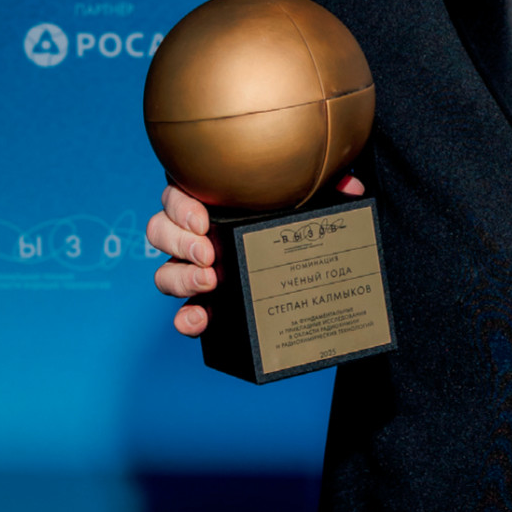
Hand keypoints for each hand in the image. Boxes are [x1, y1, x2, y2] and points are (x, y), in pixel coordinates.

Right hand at [147, 175, 365, 336]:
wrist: (307, 273)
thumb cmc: (296, 223)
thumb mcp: (309, 203)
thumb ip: (327, 191)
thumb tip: (351, 190)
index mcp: (212, 204)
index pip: (177, 195)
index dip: (181, 206)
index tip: (203, 219)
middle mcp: (196, 237)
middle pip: (160, 231)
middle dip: (179, 242)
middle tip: (208, 254)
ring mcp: (196, 273)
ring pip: (165, 273)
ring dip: (179, 278)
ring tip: (209, 283)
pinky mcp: (206, 305)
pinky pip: (184, 313)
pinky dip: (185, 319)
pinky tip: (198, 320)